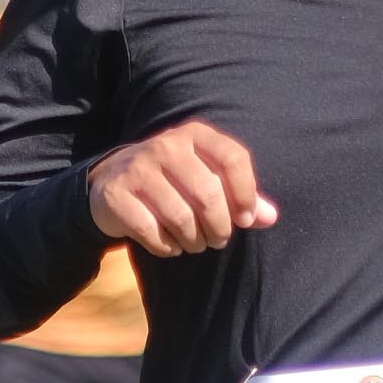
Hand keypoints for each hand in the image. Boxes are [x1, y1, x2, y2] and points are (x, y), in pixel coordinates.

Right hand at [88, 120, 279, 255]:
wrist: (112, 181)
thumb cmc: (172, 182)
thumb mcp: (207, 179)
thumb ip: (241, 196)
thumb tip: (271, 217)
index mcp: (195, 135)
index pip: (234, 158)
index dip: (246, 194)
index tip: (245, 220)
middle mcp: (166, 145)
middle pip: (208, 194)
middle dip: (219, 227)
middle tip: (217, 240)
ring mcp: (138, 168)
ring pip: (181, 218)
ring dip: (194, 241)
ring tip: (195, 243)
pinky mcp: (117, 194)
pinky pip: (152, 232)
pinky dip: (166, 247)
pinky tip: (169, 245)